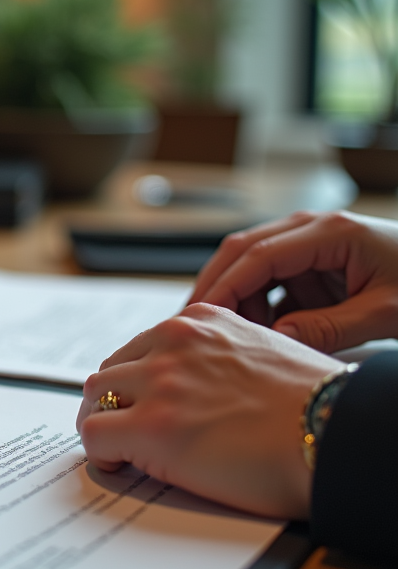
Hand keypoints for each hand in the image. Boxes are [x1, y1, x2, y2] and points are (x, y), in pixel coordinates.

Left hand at [76, 304, 342, 517]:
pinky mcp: (152, 426)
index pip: (141, 348)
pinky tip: (123, 467)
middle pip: (111, 371)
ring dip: (104, 424)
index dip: (137, 385)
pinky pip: (94, 435)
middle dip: (116, 403)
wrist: (337, 434)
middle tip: (126, 433)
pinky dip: (101, 454)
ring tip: (124, 451)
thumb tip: (193, 389)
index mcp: (201, 321)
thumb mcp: (261, 352)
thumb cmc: (315, 407)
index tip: (143, 408)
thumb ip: (216, 358)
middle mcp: (174, 342)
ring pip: (95, 398)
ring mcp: (160, 382)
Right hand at [188, 211, 397, 353]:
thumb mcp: (387, 315)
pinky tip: (264, 330)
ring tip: (235, 337)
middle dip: (214, 288)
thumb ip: (329, 328)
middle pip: (242, 250)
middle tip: (190, 325)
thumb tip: (274, 340)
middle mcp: (315, 227)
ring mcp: (311, 240)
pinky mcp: (314, 259)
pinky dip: (261, 303)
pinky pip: (272, 278)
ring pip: (251, 263)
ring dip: (239, 298)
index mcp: (332, 231)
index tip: (200, 320)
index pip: (257, 255)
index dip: (223, 288)